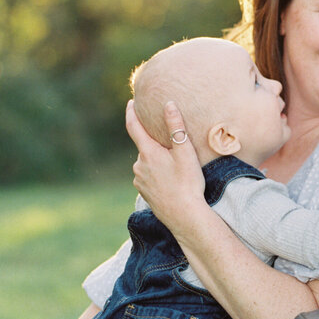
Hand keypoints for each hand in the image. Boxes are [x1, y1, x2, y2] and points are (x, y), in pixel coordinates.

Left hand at [126, 99, 204, 232]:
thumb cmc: (187, 183)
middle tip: (173, 145)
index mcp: (148, 152)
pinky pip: (148, 176)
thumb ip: (176, 127)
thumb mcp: (185, 152)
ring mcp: (139, 180)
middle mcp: (139, 165)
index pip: (134, 127)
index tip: (131, 103)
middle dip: (154, 143)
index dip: (131, 113)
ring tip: (175, 166)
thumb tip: (168, 104)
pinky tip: (170, 180)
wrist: (184, 216)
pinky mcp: (144, 192)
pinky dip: (156, 174)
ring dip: (156, 160)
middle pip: (144, 147)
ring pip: (146, 163)